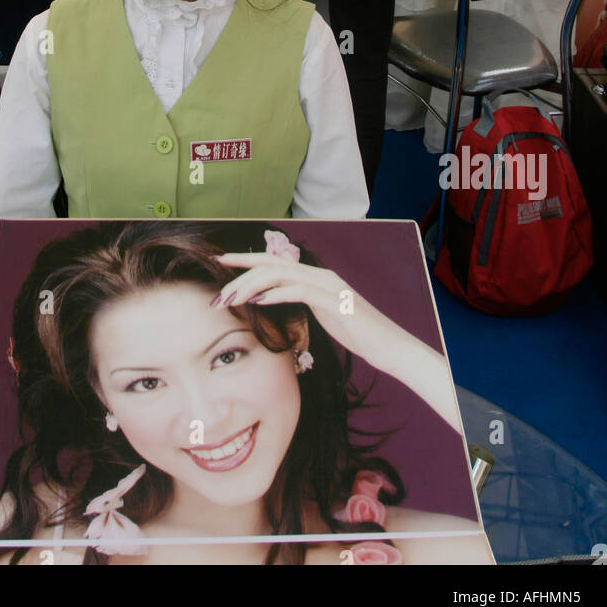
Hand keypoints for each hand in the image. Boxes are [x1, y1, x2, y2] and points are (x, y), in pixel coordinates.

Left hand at [212, 250, 385, 366]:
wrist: (389, 346)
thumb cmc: (358, 333)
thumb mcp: (324, 315)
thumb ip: (303, 303)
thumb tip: (277, 302)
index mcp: (315, 277)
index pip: (274, 262)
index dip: (246, 260)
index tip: (219, 263)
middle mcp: (320, 275)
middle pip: (272, 262)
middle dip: (240, 269)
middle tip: (216, 283)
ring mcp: (329, 285)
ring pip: (281, 273)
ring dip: (251, 284)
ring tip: (230, 298)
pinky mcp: (335, 300)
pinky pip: (300, 291)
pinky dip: (277, 293)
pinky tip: (260, 301)